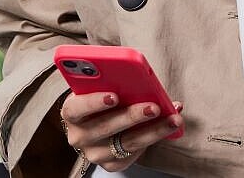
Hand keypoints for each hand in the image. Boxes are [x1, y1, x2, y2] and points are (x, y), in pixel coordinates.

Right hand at [59, 91, 184, 171]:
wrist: (98, 125)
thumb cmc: (102, 102)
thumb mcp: (100, 88)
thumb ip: (113, 82)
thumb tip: (143, 78)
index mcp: (71, 113)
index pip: (75, 108)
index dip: (93, 102)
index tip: (114, 95)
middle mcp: (79, 136)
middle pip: (105, 127)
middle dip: (132, 116)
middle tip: (153, 106)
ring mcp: (94, 153)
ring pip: (126, 143)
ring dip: (152, 130)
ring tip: (171, 118)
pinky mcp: (111, 165)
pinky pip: (135, 154)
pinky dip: (155, 139)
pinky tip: (168, 128)